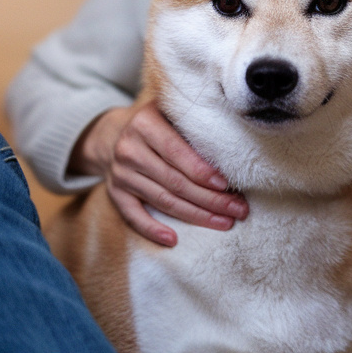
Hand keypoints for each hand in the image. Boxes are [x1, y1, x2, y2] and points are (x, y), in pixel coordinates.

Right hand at [69, 102, 248, 246]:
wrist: (113, 134)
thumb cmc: (156, 123)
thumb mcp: (169, 112)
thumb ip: (194, 123)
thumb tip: (233, 147)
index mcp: (145, 124)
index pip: (177, 153)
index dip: (203, 172)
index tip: (228, 186)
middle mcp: (129, 150)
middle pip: (175, 181)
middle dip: (211, 199)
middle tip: (239, 210)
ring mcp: (121, 174)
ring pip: (162, 201)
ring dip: (196, 215)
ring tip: (224, 222)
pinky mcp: (115, 193)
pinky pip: (133, 216)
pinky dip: (152, 230)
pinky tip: (173, 240)